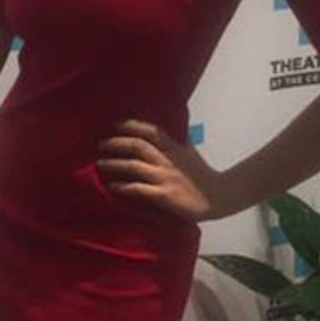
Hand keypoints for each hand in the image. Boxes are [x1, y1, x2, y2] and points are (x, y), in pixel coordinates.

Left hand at [97, 119, 231, 221]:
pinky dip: (123, 187)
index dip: (131, 125)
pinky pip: (139, 189)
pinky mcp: (164, 195)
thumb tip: (168, 125)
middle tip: (101, 144)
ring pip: (134, 166)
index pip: (151, 131)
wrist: (220, 197)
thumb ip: (176, 140)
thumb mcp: (189, 152)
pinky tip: (112, 187)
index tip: (115, 124)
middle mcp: (168, 160)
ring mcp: (165, 178)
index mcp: (174, 148)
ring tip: (99, 164)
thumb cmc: (202, 174)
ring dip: (114, 164)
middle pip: (137, 146)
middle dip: (116, 143)